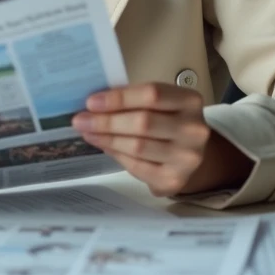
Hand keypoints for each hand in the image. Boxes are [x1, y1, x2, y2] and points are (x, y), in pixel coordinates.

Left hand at [72, 82, 251, 197]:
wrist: (190, 154)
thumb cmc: (167, 121)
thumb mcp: (159, 104)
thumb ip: (133, 101)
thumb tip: (93, 104)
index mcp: (190, 101)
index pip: (152, 94)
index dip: (119, 98)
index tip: (91, 101)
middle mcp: (194, 129)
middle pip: (143, 122)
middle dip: (106, 121)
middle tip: (80, 120)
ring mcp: (187, 158)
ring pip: (137, 147)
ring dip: (106, 139)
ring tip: (87, 132)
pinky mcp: (174, 180)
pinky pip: (137, 166)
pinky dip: (116, 155)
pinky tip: (104, 146)